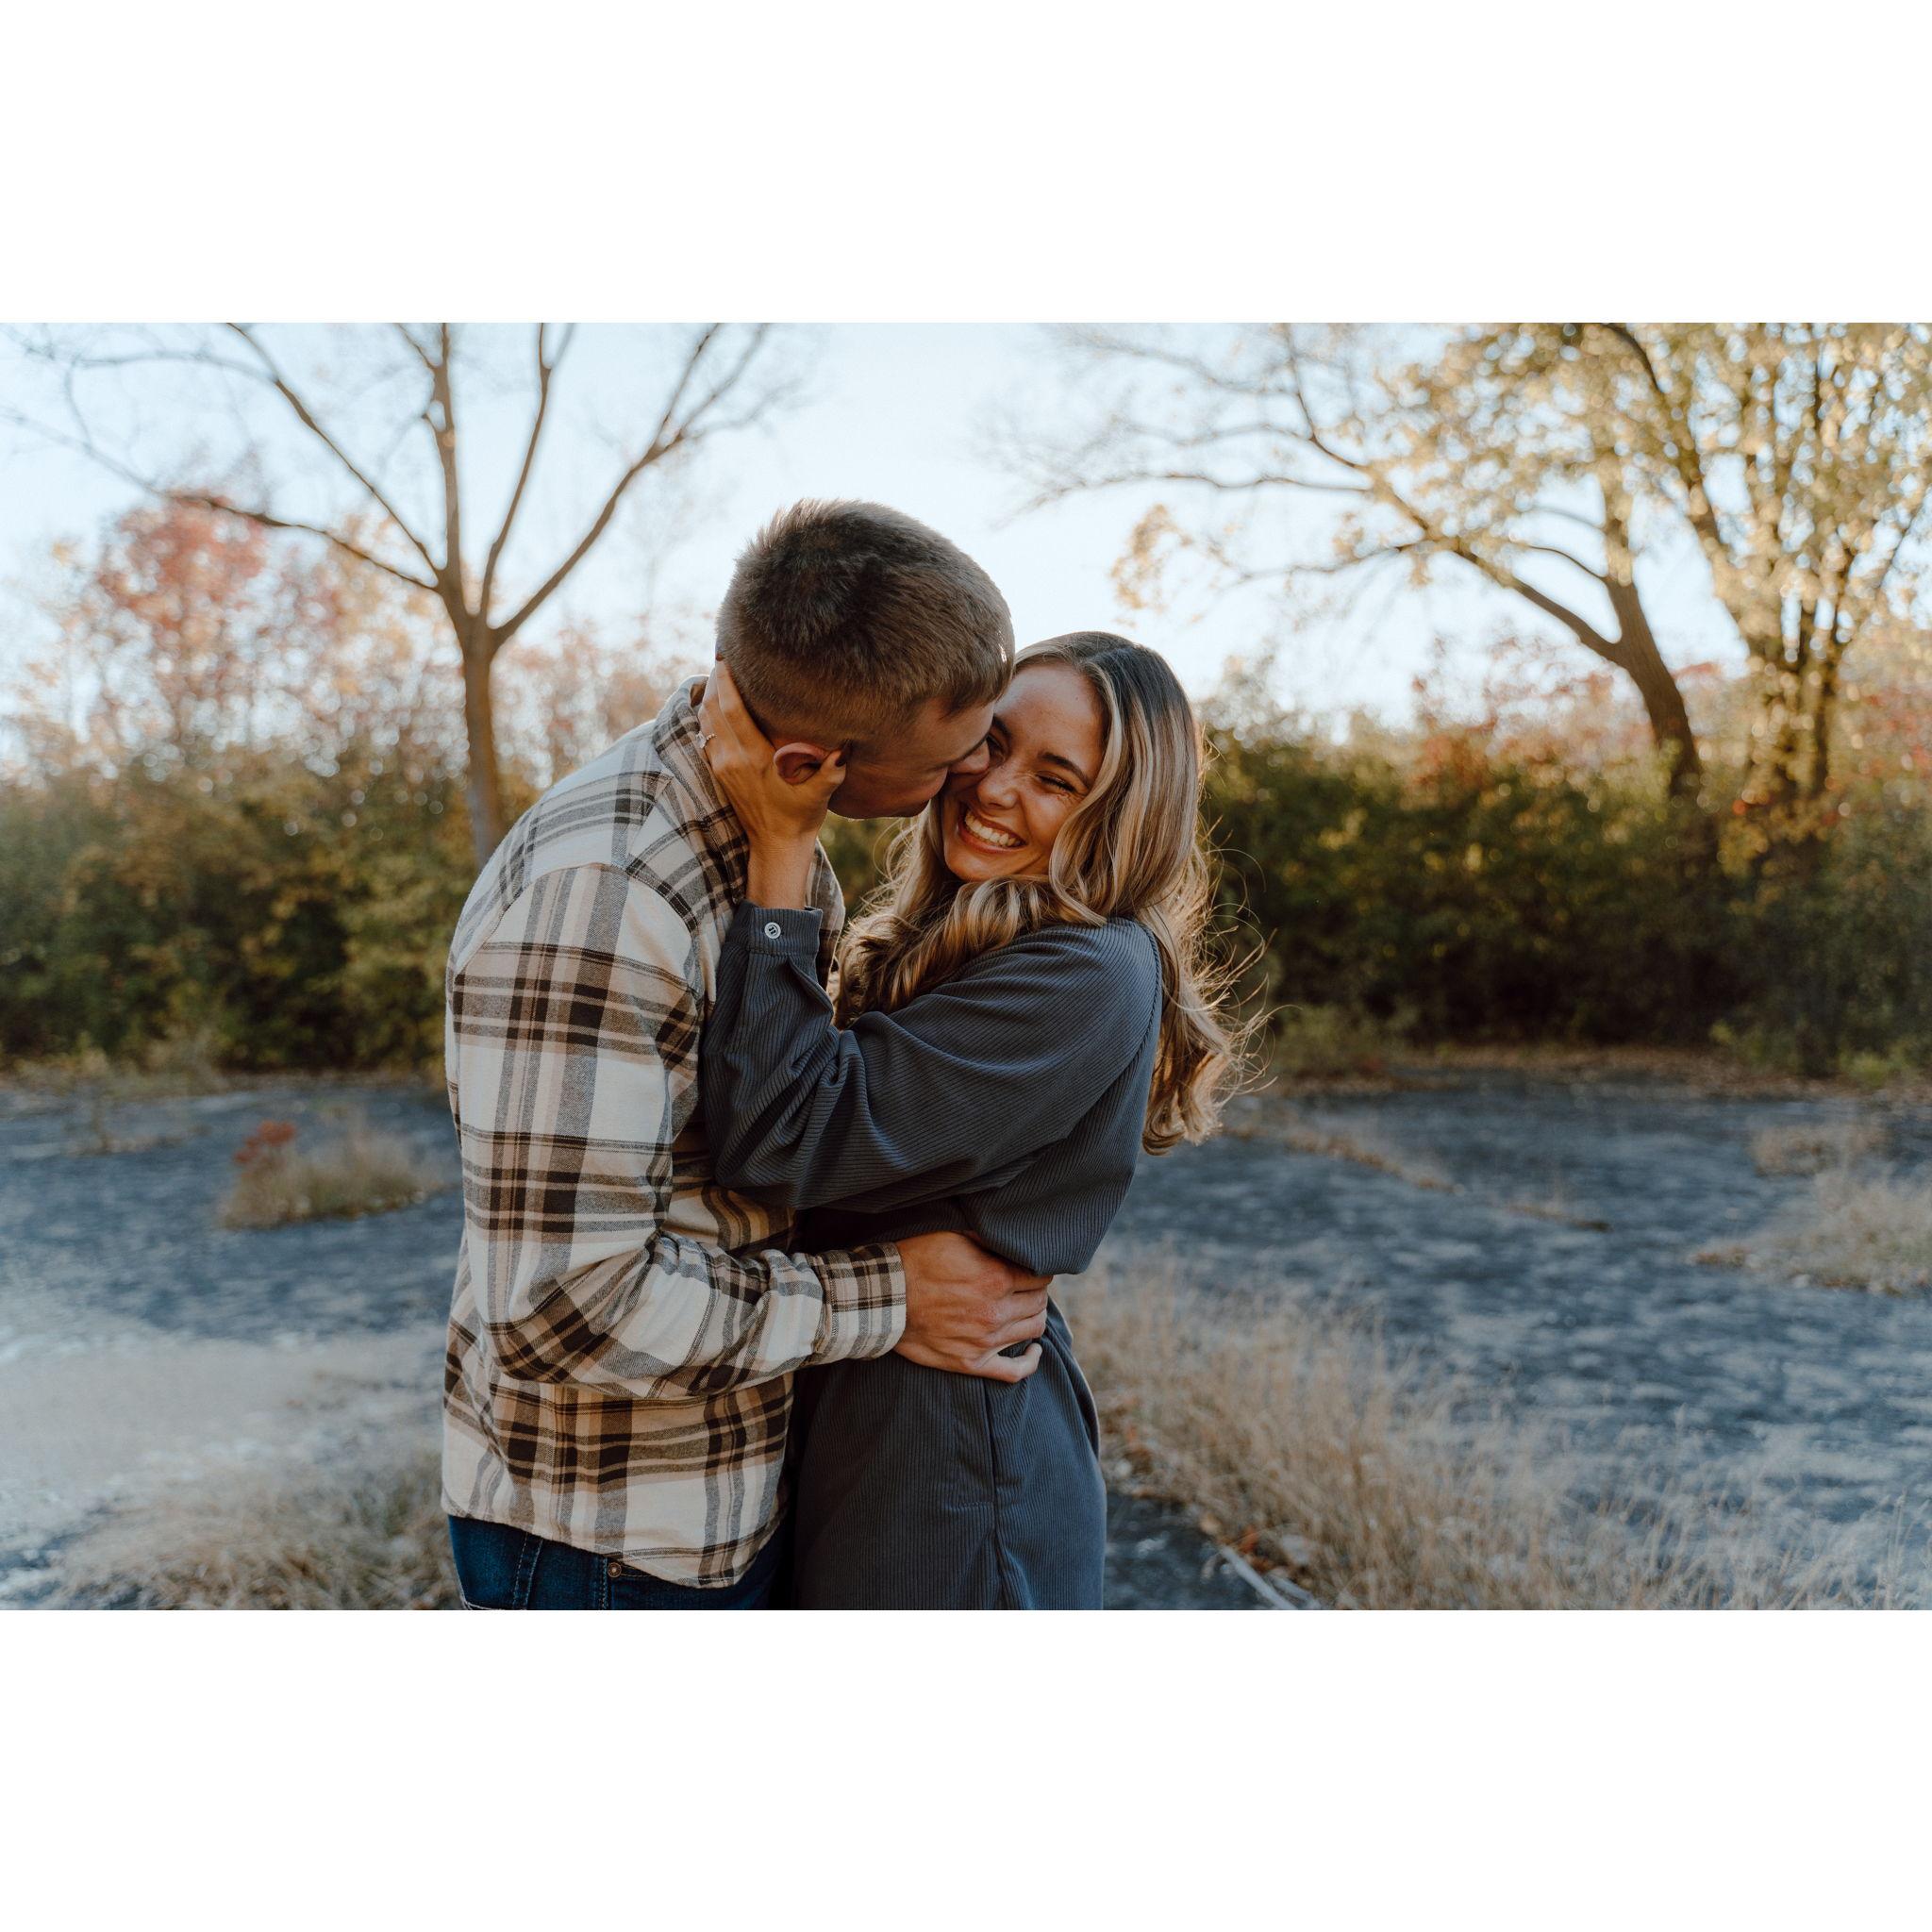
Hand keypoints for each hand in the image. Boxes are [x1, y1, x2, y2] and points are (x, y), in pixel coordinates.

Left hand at [700, 664, 845, 897]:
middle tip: (722, 655)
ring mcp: (721, 766)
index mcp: (755, 758)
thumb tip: (843, 750)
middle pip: (713, 708)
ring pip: (706, 720)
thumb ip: (831, 771)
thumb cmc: (800, 817)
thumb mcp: (820, 795)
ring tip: (719, 672)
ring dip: (709, 695)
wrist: (775, 845)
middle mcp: (732, 759)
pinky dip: (708, 715)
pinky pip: (706, 735)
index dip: (726, 682)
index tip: (726, 658)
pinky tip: (716, 702)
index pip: (732, 710)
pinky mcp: (718, 772)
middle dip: (714, 679)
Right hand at [893, 1232, 1050, 1383]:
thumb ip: (988, 1239)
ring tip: (1025, 1309)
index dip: (1038, 1271)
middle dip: (1036, 1292)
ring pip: (1033, 1330)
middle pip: (1039, 1303)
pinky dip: (1030, 1362)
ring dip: (1034, 1317)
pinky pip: (1014, 1372)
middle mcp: (997, 1312)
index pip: (1040, 1277)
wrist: (885, 1298)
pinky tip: (1034, 1352)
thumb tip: (1009, 1239)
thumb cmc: (917, 1262)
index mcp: (997, 1278)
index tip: (1029, 1270)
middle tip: (1026, 1288)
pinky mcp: (971, 1362)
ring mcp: (986, 1341)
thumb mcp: (954, 1236)